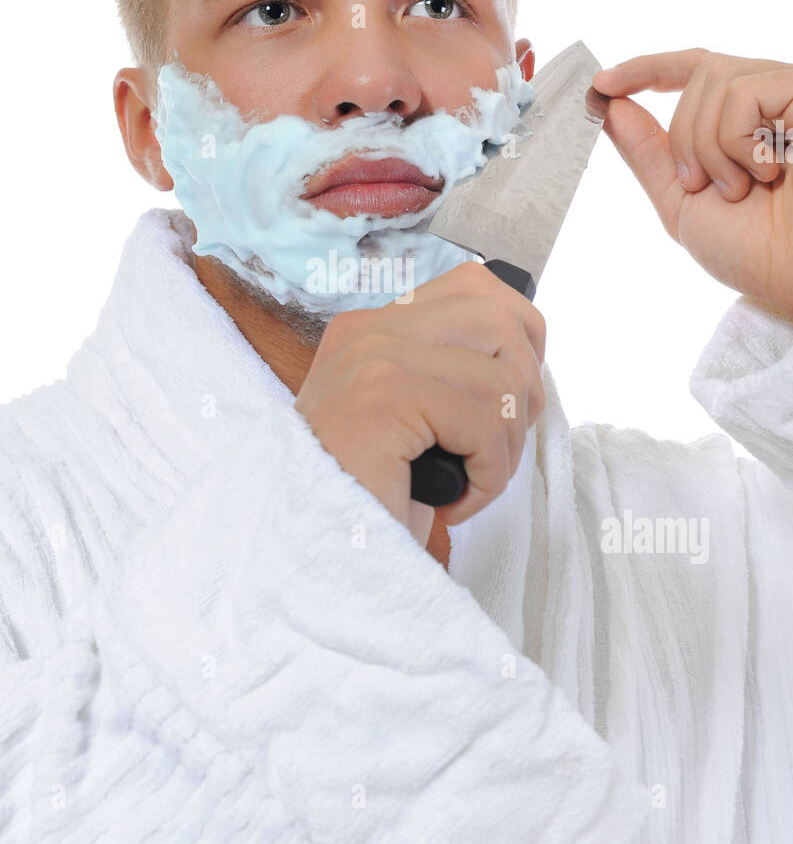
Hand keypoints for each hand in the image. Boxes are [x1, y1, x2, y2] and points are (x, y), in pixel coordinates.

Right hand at [294, 261, 546, 546]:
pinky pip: (485, 422)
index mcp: (371, 327)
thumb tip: (527, 356)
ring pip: (502, 379)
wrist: (316, 557)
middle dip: (523, 393)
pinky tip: (452, 501)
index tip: (503, 404)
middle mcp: (366, 330)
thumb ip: (449, 371)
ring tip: (467, 482)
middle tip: (491, 451)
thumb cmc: (370, 498)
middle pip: (502, 320)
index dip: (518, 343)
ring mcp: (371, 356)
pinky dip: (489, 477)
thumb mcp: (412, 420)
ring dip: (505, 448)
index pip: (476, 287)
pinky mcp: (382, 394)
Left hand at [593, 48, 792, 318]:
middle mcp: (774, 101)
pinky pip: (746, 91)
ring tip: (739, 189)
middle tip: (700, 185)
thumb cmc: (755, 251)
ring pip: (719, 78)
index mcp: (746, 121)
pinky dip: (736, 140)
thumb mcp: (682, 202)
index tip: (602, 84)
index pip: (695, 69)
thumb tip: (611, 106)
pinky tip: (766, 174)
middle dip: (685, 135)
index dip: (648, 68)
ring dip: (708, 145)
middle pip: (702, 73)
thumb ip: (648, 152)